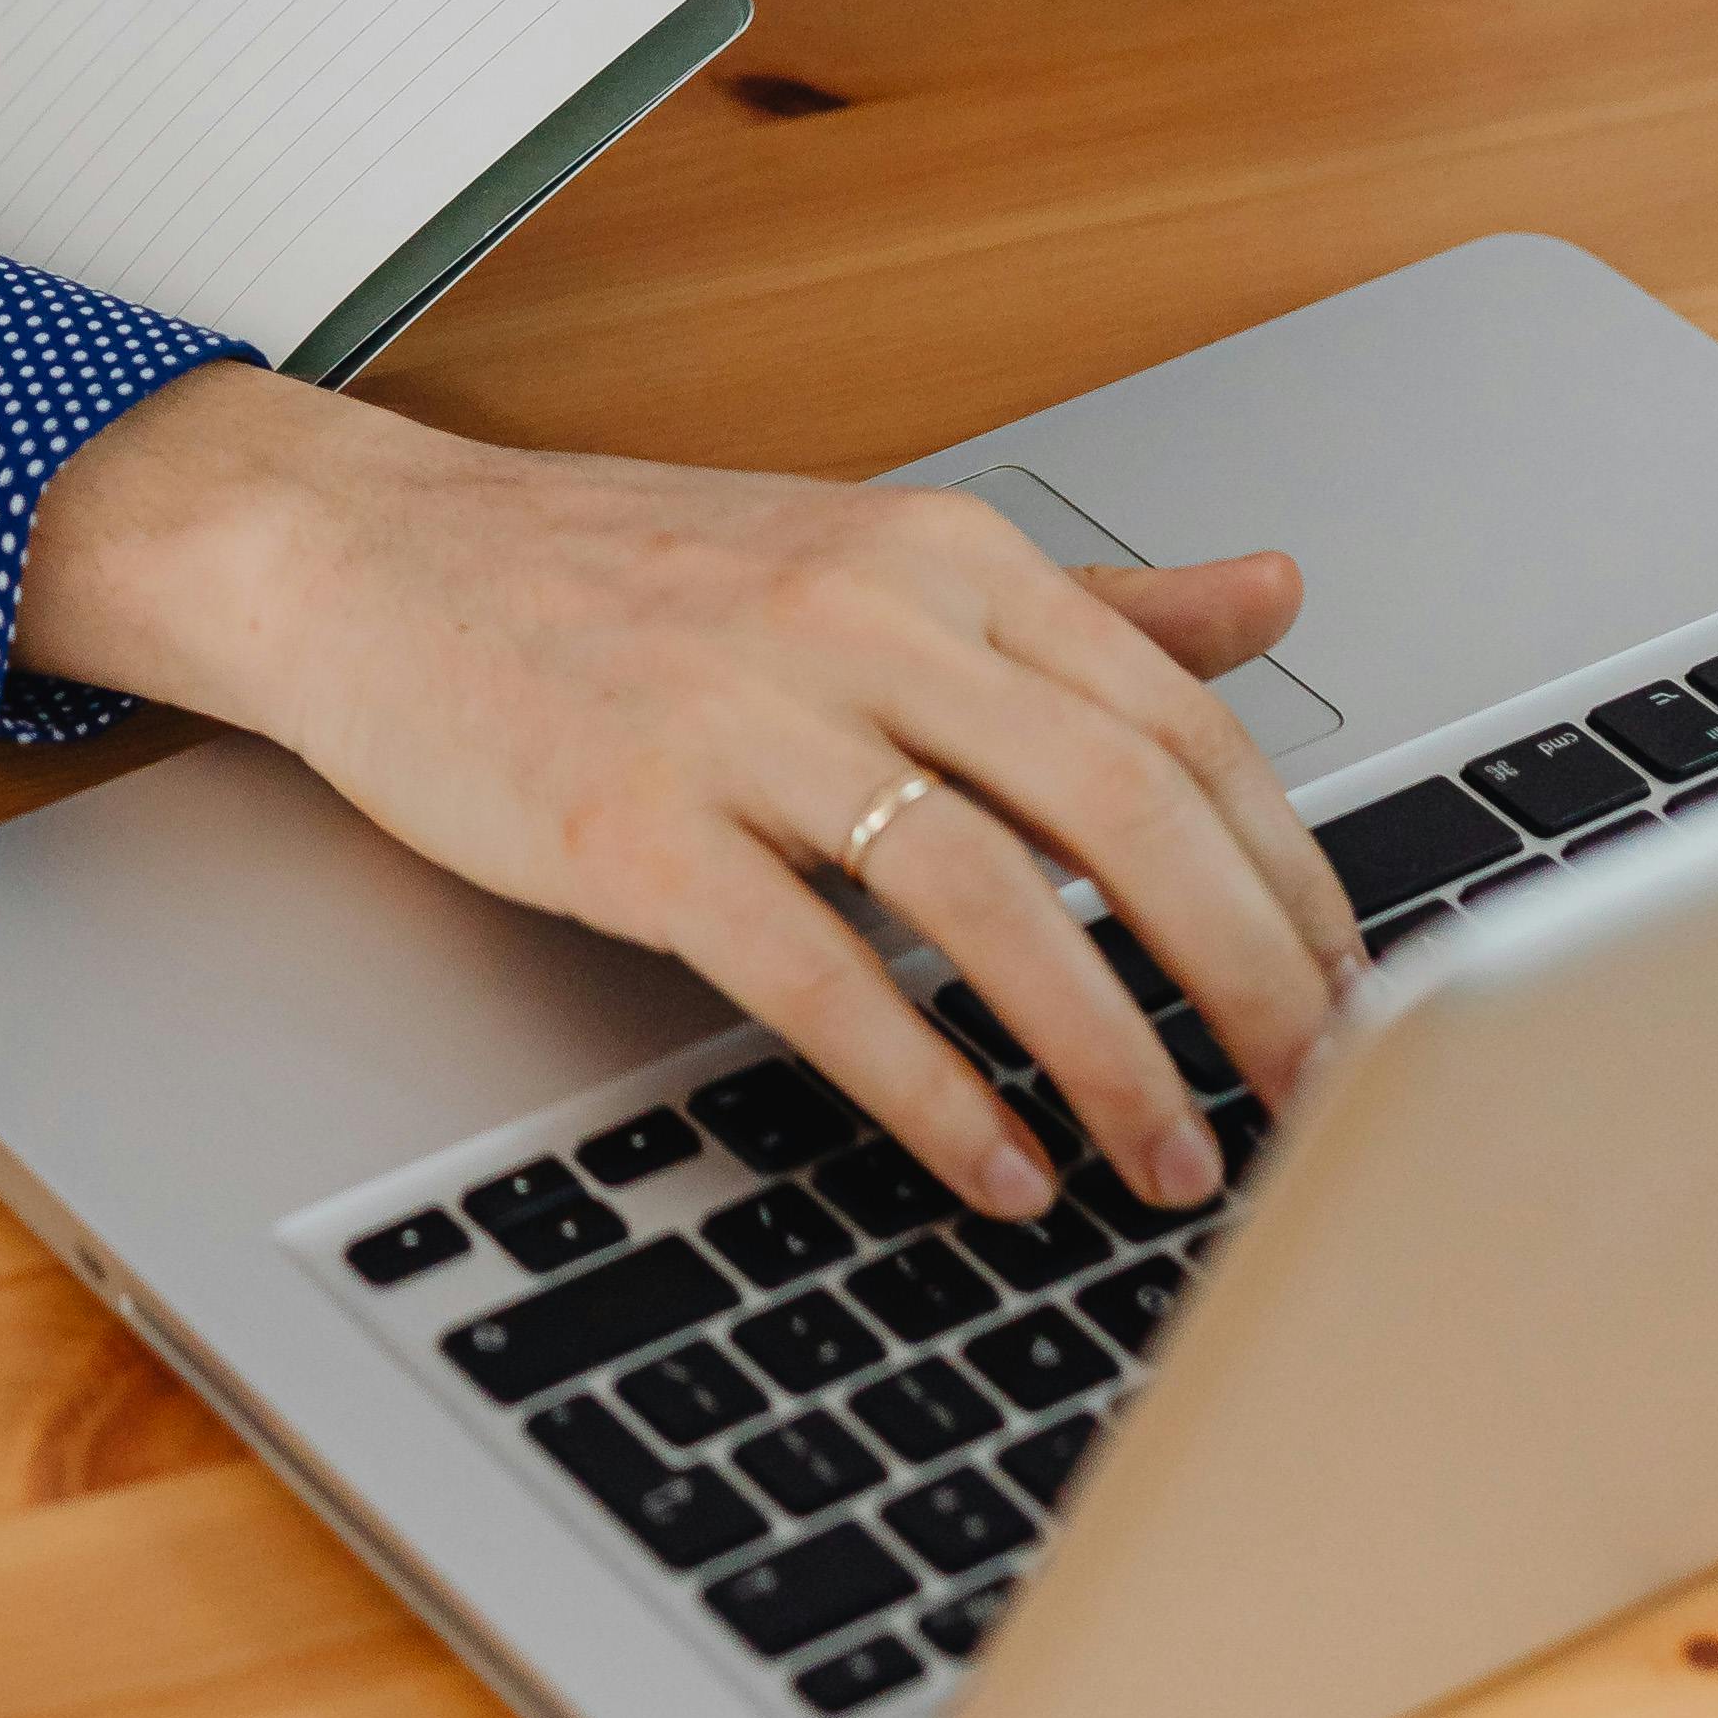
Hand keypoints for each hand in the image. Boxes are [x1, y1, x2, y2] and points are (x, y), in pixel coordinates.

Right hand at [15, 372, 1365, 1216]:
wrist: (365, 553)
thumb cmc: (617, 573)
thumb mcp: (867, 549)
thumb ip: (1081, 600)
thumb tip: (1273, 597)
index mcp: (939, 553)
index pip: (1182, 723)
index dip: (1291, 875)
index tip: (1352, 993)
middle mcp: (862, 618)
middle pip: (1123, 813)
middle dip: (1249, 981)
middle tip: (1317, 1104)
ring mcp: (741, 719)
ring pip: (992, 903)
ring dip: (1112, 1058)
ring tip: (1174, 1167)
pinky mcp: (634, 824)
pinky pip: (821, 978)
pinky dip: (932, 1089)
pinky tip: (995, 1166)